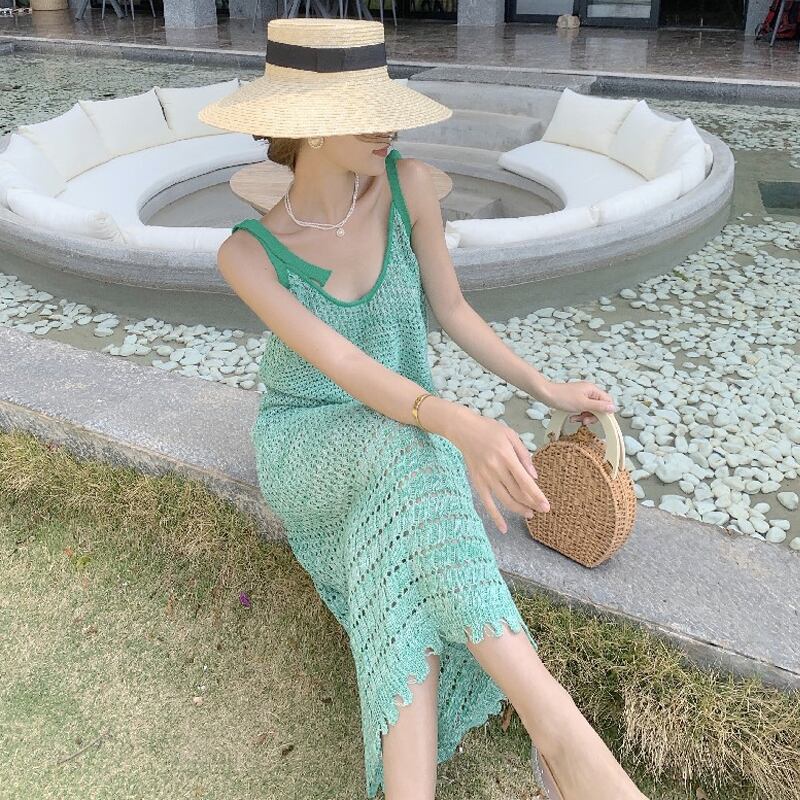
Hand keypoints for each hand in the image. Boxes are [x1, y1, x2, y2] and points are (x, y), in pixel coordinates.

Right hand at [447, 409, 549, 534]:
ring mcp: (485, 477)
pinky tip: (504, 528)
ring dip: (519, 509)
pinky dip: (495, 516)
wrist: (463, 430)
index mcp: (506, 456)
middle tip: (542, 510)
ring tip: (529, 514)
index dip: (536, 496)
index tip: (546, 506)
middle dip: (531, 504)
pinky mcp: (477, 482)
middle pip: (517, 493)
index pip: (525, 482)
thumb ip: (524, 455)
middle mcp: (496, 469)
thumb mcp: (511, 435)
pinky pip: (487, 503)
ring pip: (505, 499)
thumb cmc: (489, 429)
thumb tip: (534, 476)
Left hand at [540, 379, 617, 425]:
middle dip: (593, 416)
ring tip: (575, 420)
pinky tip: (572, 418)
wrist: (545, 394)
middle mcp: (589, 391)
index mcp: (593, 390)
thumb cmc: (563, 398)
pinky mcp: (575, 399)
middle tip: (584, 422)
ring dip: (584, 416)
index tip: (598, 420)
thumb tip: (614, 408)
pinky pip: (582, 408)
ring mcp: (582, 394)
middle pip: (599, 406)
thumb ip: (599, 406)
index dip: (605, 412)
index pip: (608, 401)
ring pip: (590, 409)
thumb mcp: (583, 404)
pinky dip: (578, 414)